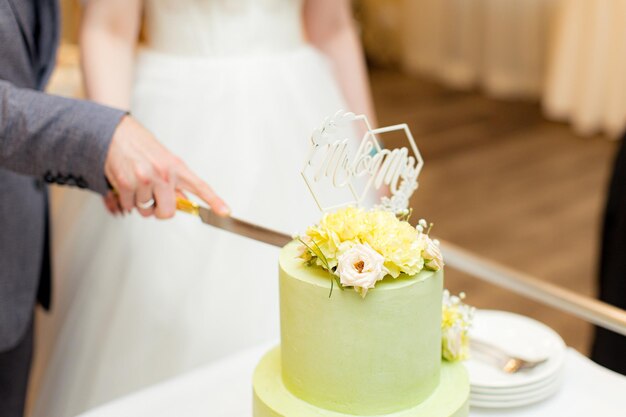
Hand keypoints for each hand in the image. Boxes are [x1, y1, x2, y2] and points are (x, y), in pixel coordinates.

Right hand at [104, 116, 229, 218]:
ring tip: (137, 183)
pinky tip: (127, 184)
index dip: (214, 201)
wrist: (116, 132)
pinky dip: (127, 200)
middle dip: (159, 210)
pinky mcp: (127, 183)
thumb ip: (176, 182)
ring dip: (140, 202)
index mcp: (177, 167)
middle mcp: (163, 173)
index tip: (225, 212)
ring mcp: (145, 179)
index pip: (200, 187)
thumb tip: (184, 202)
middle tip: (153, 198)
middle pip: (168, 212)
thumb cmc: (141, 145)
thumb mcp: (165, 160)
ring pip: (145, 210)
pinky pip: (130, 206)